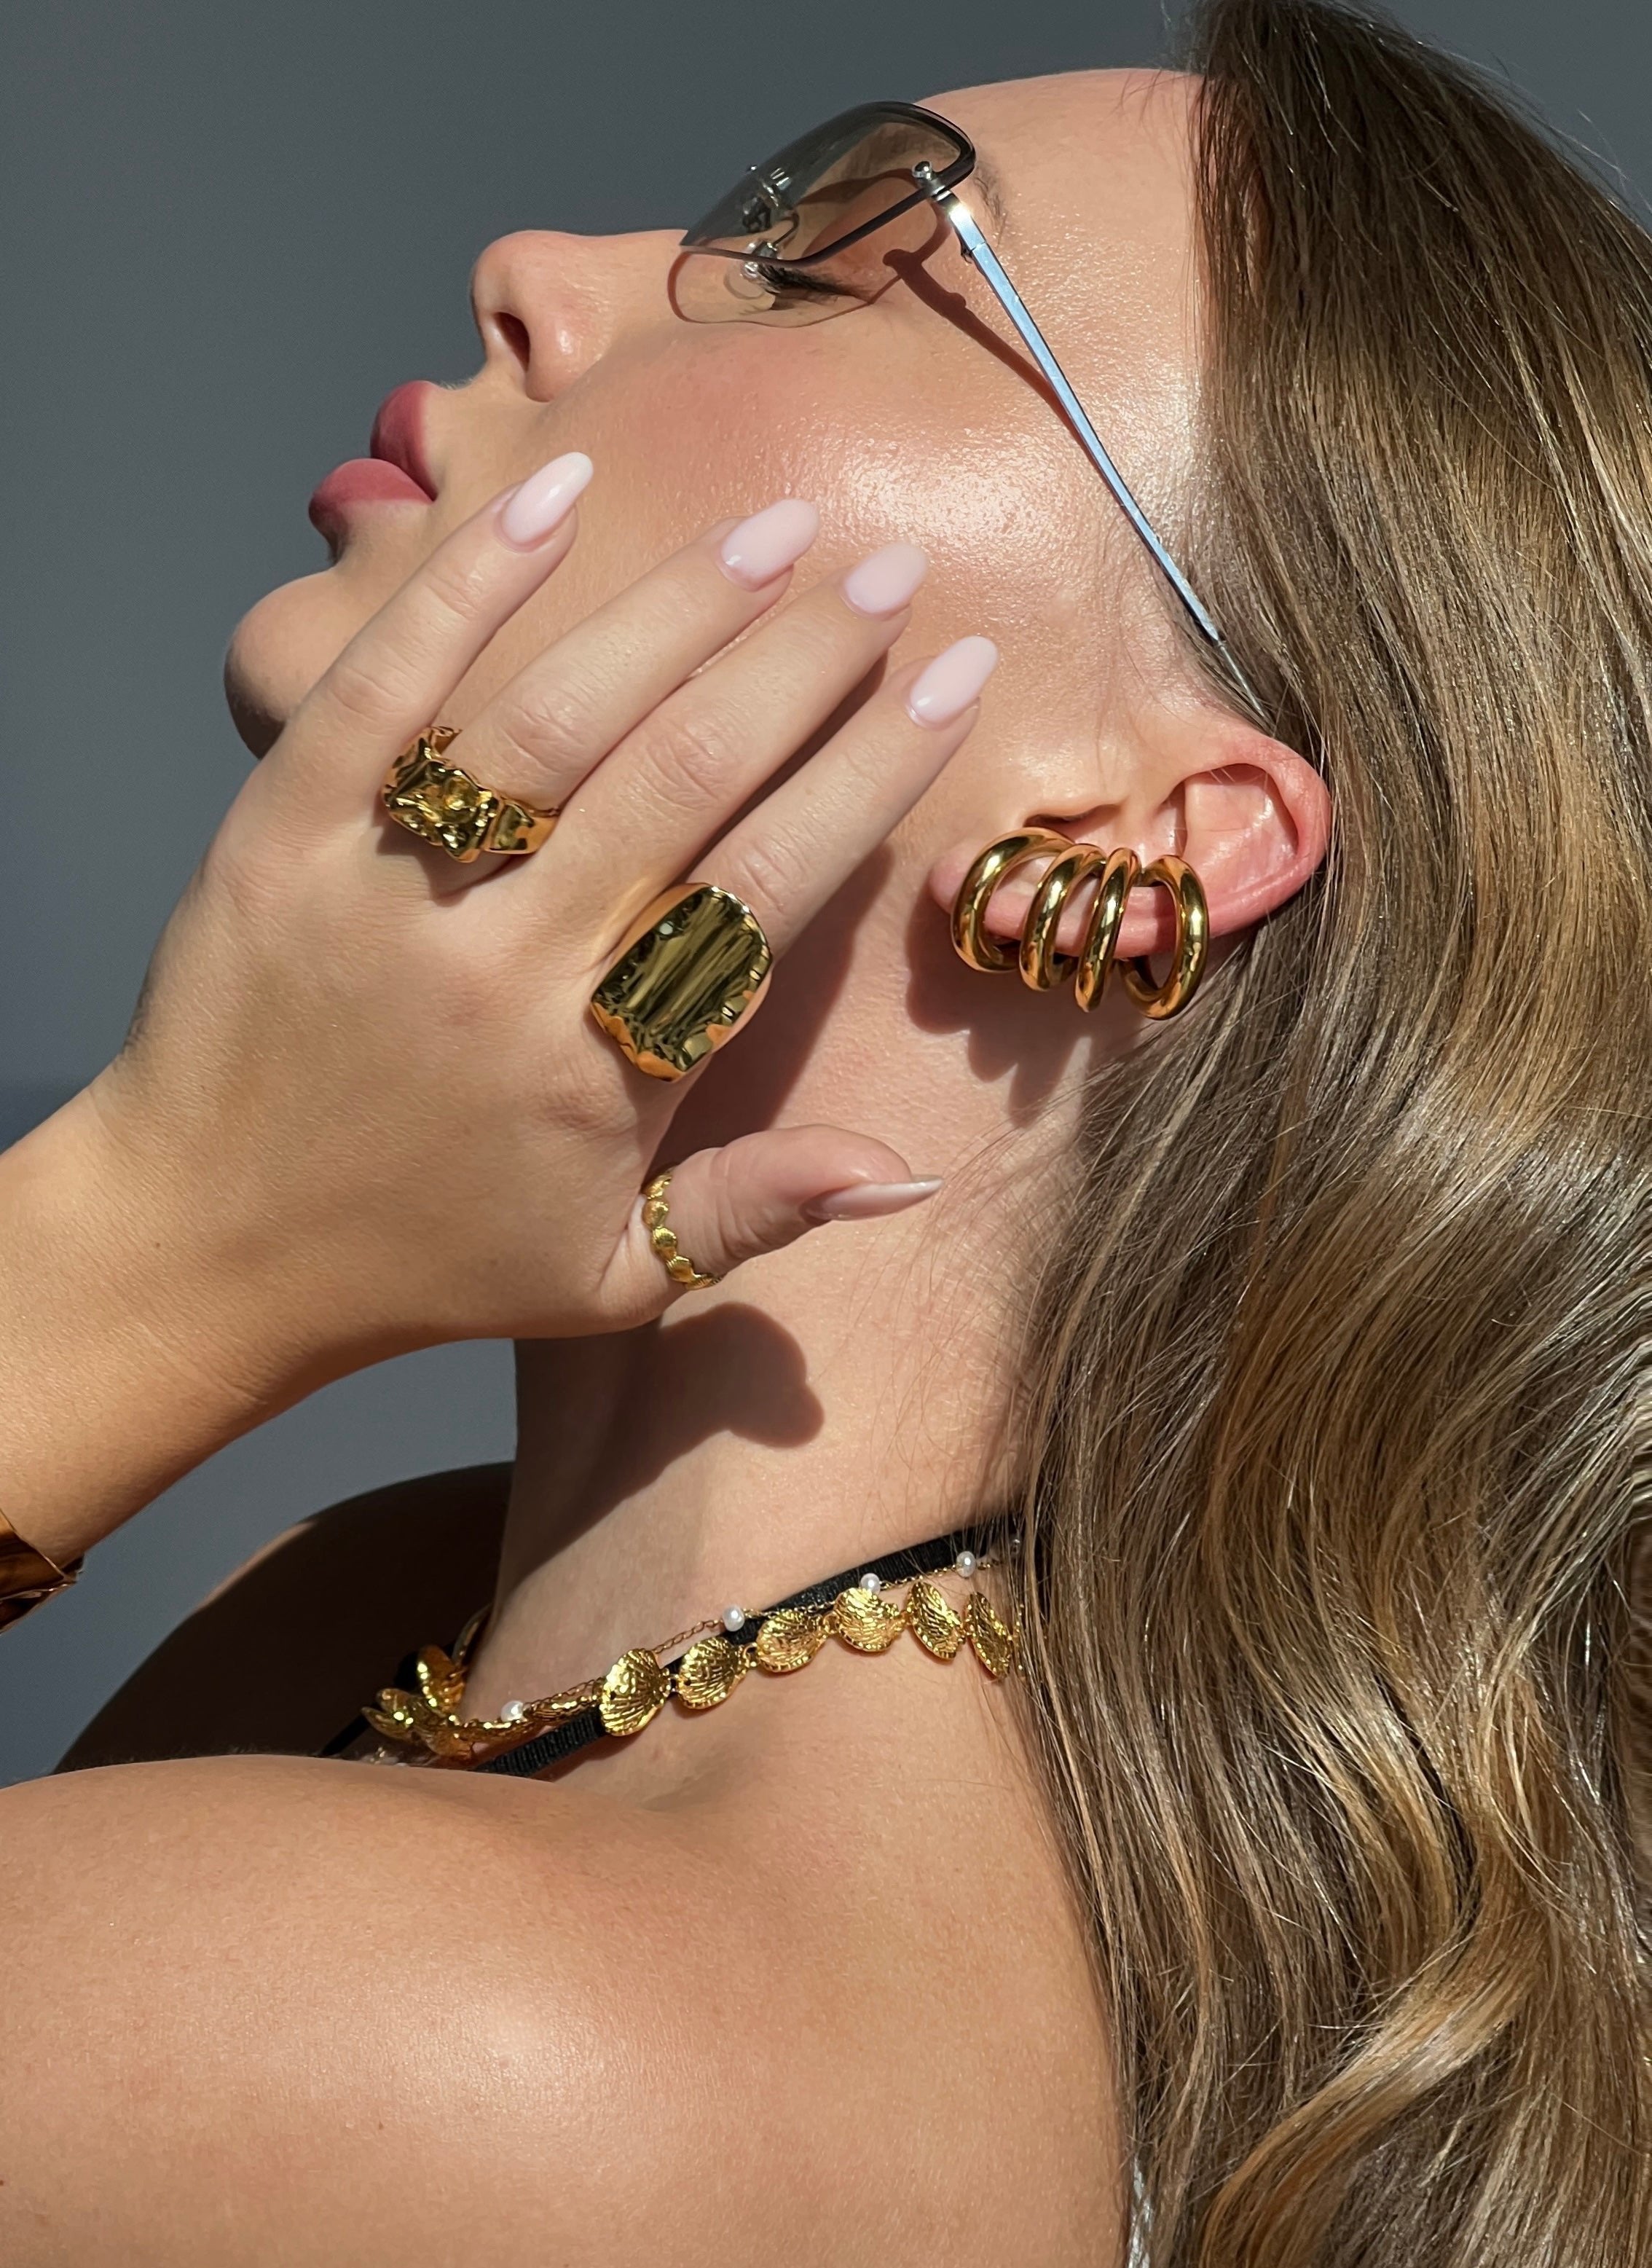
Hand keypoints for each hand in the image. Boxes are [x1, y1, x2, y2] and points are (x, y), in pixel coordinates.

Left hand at [75, 461, 994, 1380]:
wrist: (201, 1248)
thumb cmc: (427, 1264)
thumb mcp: (608, 1277)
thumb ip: (756, 1212)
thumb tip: (910, 1174)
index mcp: (601, 1073)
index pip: (766, 889)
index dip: (872, 774)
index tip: (956, 679)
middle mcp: (505, 969)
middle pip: (684, 777)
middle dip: (805, 660)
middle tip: (890, 572)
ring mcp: (385, 893)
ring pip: (554, 720)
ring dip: (679, 611)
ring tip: (776, 531)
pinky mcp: (280, 838)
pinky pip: (378, 695)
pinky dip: (463, 589)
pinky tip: (555, 498)